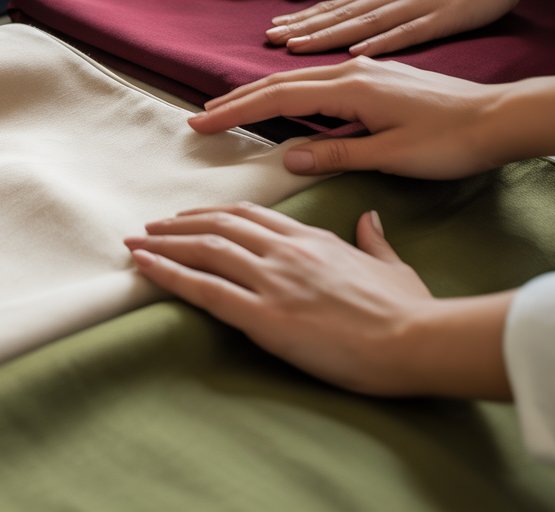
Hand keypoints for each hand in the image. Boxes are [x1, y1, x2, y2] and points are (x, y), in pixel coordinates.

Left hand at [125, 203, 436, 395]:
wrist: (417, 340)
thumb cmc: (408, 309)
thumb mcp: (392, 264)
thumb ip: (374, 238)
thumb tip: (370, 218)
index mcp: (311, 237)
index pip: (248, 215)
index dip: (212, 214)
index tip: (189, 216)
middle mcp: (285, 251)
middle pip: (218, 226)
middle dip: (178, 225)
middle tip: (151, 227)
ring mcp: (273, 280)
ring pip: (205, 250)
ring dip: (164, 245)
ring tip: (136, 244)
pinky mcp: (266, 316)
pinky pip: (206, 290)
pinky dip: (170, 275)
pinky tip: (146, 268)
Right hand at [190, 58, 504, 178]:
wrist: (500, 116)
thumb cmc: (451, 140)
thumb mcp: (391, 154)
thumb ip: (336, 152)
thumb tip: (287, 157)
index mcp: (349, 87)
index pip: (277, 99)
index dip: (236, 111)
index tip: (201, 122)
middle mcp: (350, 70)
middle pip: (279, 82)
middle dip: (237, 99)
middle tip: (201, 114)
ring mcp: (363, 70)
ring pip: (298, 79)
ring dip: (260, 93)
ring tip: (230, 106)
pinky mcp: (376, 76)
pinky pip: (318, 80)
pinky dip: (289, 91)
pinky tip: (284, 100)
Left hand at [263, 0, 529, 55]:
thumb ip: (380, 13)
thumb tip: (350, 33)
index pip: (333, 9)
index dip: (301, 20)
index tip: (269, 31)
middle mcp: (390, 0)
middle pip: (338, 16)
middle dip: (300, 28)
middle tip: (266, 38)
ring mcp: (413, 9)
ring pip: (361, 23)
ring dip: (326, 35)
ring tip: (294, 45)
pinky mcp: (440, 18)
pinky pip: (406, 33)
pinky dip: (380, 42)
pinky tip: (357, 53)